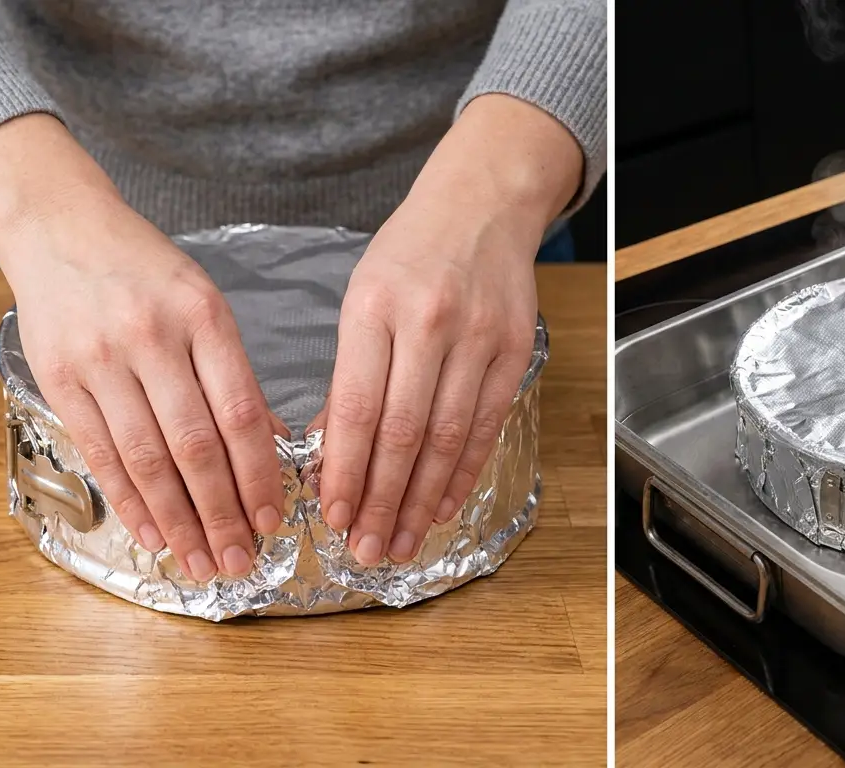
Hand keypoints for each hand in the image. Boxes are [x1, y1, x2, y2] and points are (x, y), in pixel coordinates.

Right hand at [0, 115, 283, 581]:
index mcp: (205, 317)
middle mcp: (153, 339)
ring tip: (200, 561)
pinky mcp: (59, 379)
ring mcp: (102, 360)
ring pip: (146, 458)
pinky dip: (129, 500)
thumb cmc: (148, 272)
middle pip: (195, 445)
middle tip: (241, 560)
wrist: (62, 228)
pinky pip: (100, 453)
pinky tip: (153, 533)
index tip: (274, 519)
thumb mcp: (207, 305)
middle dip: (222, 513)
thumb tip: (276, 446)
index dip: (259, 475)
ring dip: (178, 520)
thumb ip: (237, 374)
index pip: (241, 413)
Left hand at [318, 94, 581, 565]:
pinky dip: (464, 470)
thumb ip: (349, 373)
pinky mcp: (513, 349)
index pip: (359, 407)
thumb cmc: (409, 254)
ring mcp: (477, 337)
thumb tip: (331, 453)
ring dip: (423, 498)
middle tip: (366, 548)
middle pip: (405, 432)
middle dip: (383, 499)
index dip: (347, 471)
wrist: (481, 206)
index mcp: (374, 308)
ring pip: (448, 436)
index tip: (333, 517)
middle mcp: (429, 324)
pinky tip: (444, 504)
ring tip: (402, 540)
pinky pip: (487, 424)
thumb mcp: (360, 298)